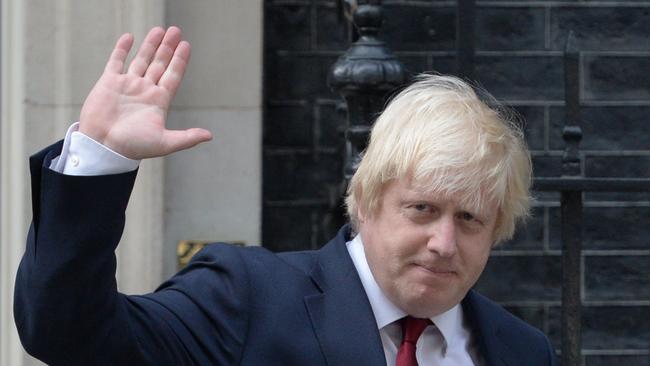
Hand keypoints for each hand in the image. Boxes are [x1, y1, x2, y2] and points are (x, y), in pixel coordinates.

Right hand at [79, 26, 211, 159]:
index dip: (180, 61)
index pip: (173, 76)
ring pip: (141, 60)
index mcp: (159, 101)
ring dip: (150, 45)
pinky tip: (130, 37)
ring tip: (160, 30)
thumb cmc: (133, 147)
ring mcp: (127, 85)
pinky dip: (122, 49)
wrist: (102, 147)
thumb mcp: (164, 143)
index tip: (186, 45)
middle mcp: (145, 90)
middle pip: (160, 64)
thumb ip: (187, 138)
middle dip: (168, 48)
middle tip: (176, 31)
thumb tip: (209, 136)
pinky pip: (116, 61)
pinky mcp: (108, 83)